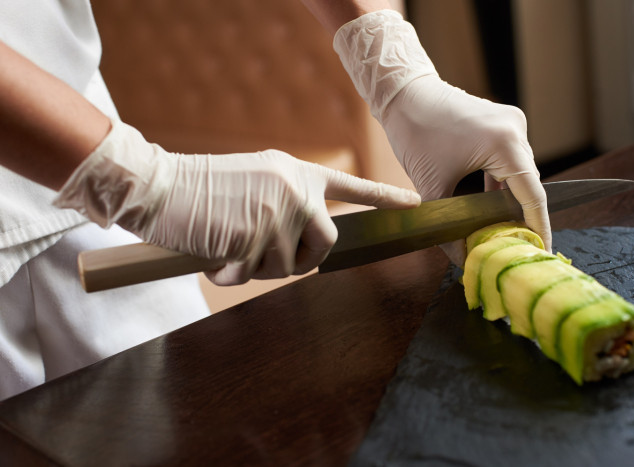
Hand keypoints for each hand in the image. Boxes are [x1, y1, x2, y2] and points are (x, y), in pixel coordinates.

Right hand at [54, 119, 420, 284]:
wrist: (159, 185)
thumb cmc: (202, 189)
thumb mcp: (256, 182)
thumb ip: (288, 203)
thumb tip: (307, 244)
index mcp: (297, 173)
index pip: (352, 188)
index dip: (385, 198)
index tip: (416, 204)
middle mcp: (295, 191)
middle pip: (327, 243)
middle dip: (304, 261)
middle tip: (271, 259)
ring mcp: (277, 214)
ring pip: (288, 266)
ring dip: (258, 268)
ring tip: (230, 247)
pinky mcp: (255, 237)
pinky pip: (254, 275)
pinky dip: (231, 274)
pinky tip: (214, 254)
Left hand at [333, 10, 550, 263]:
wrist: (403, 92)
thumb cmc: (414, 132)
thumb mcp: (431, 186)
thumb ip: (448, 225)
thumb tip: (462, 260)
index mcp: (505, 143)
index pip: (532, 196)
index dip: (538, 228)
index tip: (542, 253)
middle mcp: (516, 130)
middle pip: (527, 186)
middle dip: (521, 218)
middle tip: (515, 249)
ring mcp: (511, 124)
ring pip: (518, 175)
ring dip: (509, 202)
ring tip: (503, 233)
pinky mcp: (501, 124)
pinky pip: (509, 162)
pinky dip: (500, 185)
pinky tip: (491, 208)